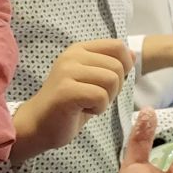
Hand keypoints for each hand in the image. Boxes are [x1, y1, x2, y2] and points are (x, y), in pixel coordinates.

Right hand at [10, 40, 131, 160]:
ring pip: (112, 80)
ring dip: (106, 99)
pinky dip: (98, 109)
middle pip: (118, 67)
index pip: (117, 46)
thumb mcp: (93, 81)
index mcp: (80, 49)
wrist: (38, 125)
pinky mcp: (66, 90)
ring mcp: (67, 71)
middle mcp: (72, 55)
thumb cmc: (69, 105)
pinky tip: (81, 110)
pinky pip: (101, 97)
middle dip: (114, 89)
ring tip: (86, 104)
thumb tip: (133, 54)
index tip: (107, 84)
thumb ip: (111, 66)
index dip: (124, 67)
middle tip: (93, 99)